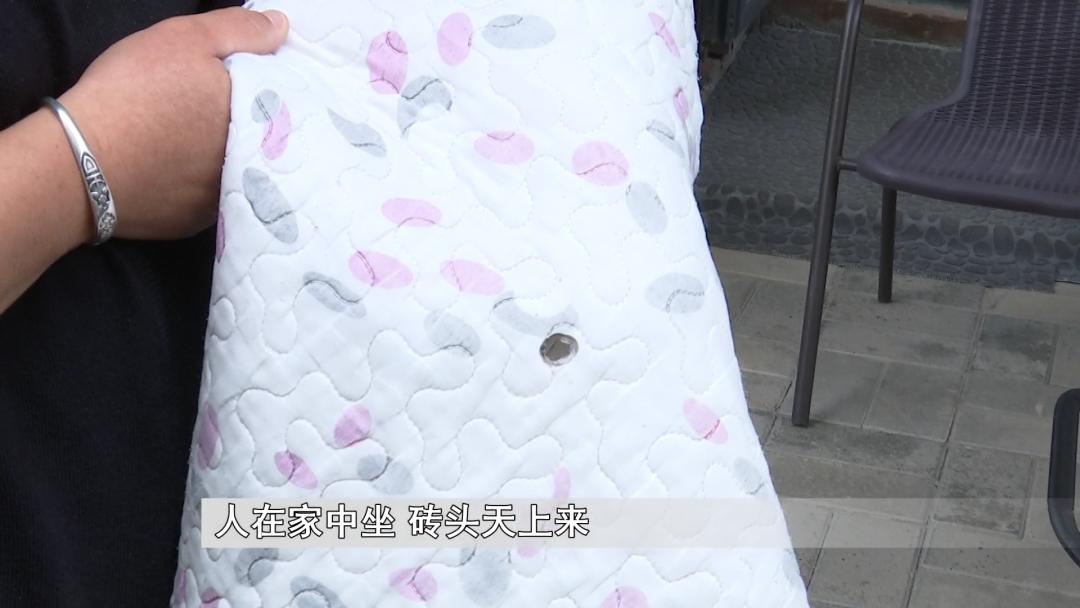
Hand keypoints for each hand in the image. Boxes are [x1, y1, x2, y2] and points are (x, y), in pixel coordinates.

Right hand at [59, 7, 288, 241]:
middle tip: (209, 111)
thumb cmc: (134, 93)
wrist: (79, 161)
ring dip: (221, 157)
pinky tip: (173, 167)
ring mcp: (224, 199)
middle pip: (258, 141)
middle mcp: (252, 167)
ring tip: (189, 139)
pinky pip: (204, 197)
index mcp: (257, 121)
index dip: (261, 92)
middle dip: (244, 127)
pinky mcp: (195, 223)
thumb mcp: (186, 40)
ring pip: (233, 171)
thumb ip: (240, 32)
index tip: (240, 84)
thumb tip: (281, 28)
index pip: (277, 106)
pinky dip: (194, 183)